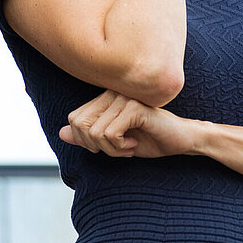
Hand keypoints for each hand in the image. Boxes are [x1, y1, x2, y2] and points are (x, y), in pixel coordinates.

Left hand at [59, 89, 197, 157]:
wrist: (181, 140)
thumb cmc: (149, 139)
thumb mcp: (113, 142)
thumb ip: (88, 137)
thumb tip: (61, 133)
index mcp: (104, 98)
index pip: (73, 119)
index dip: (84, 141)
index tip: (107, 146)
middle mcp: (111, 94)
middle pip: (80, 125)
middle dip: (95, 146)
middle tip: (117, 149)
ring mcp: (123, 98)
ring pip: (95, 132)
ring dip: (111, 149)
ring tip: (128, 146)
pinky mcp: (134, 107)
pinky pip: (110, 133)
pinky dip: (119, 147)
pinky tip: (135, 143)